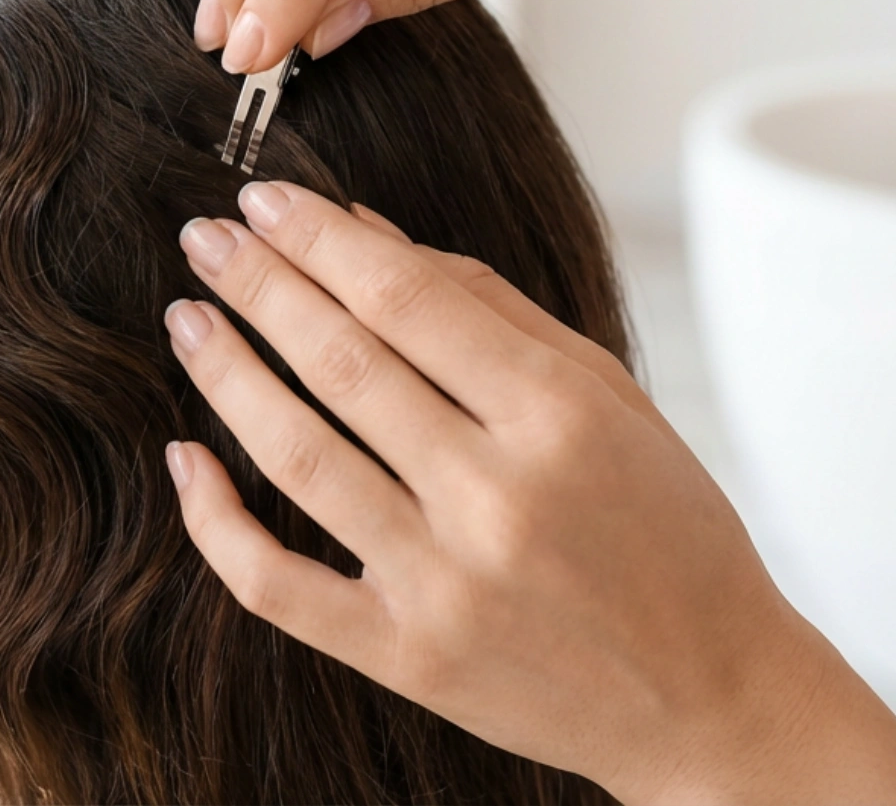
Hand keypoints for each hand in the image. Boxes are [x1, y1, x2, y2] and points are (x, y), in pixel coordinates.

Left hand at [161, 182, 895, 804]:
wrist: (712, 697)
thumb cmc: (667, 530)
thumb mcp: (609, 397)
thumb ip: (490, 308)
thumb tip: (368, 230)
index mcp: (559, 417)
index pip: (407, 298)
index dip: (320, 239)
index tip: (264, 199)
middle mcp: (498, 497)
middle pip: (342, 363)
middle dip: (260, 286)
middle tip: (205, 236)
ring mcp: (445, 584)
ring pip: (299, 456)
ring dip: (228, 375)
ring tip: (188, 319)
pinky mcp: (407, 658)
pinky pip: (279, 586)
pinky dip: (217, 522)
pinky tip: (184, 459)